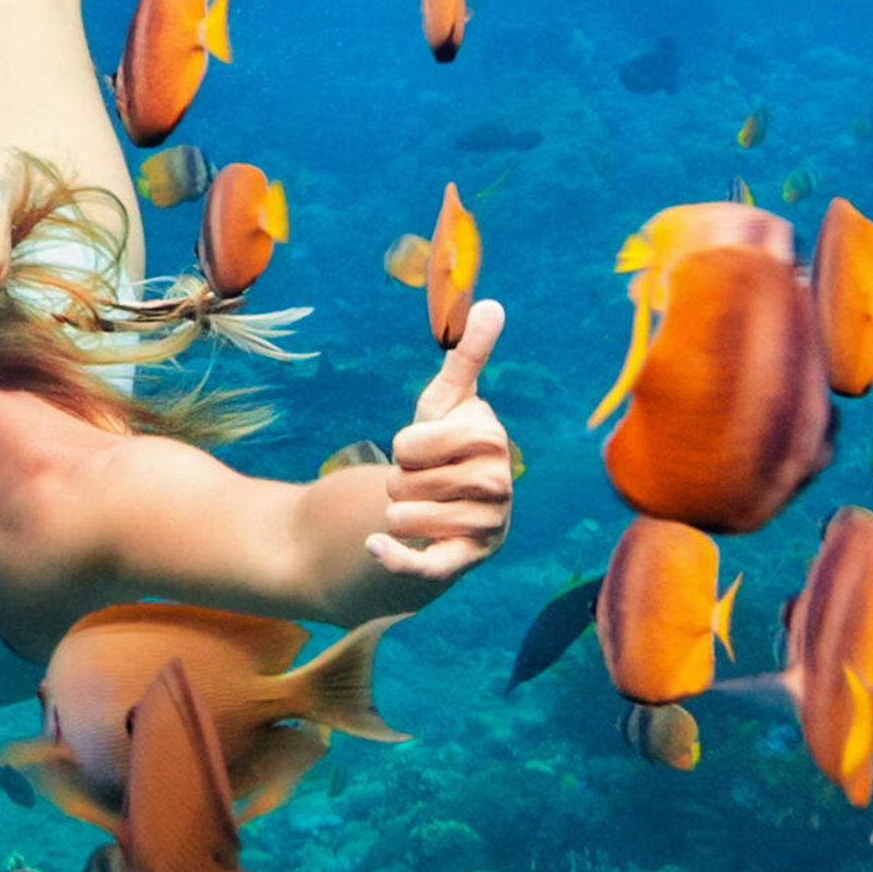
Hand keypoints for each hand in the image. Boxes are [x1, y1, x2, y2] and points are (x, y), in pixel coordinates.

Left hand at [364, 298, 513, 580]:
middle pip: (406, 482)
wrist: (447, 505)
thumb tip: (493, 305)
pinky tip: (374, 544)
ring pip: (406, 518)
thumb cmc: (445, 445)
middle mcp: (498, 485)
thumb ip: (468, 356)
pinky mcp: (466, 562)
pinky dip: (394, 557)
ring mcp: (485, 527)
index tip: (421, 447)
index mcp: (492, 439)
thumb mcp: (448, 401)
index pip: (413, 443)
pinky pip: (424, 566)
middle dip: (399, 481)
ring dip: (397, 512)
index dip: (405, 445)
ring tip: (420, 506)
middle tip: (421, 480)